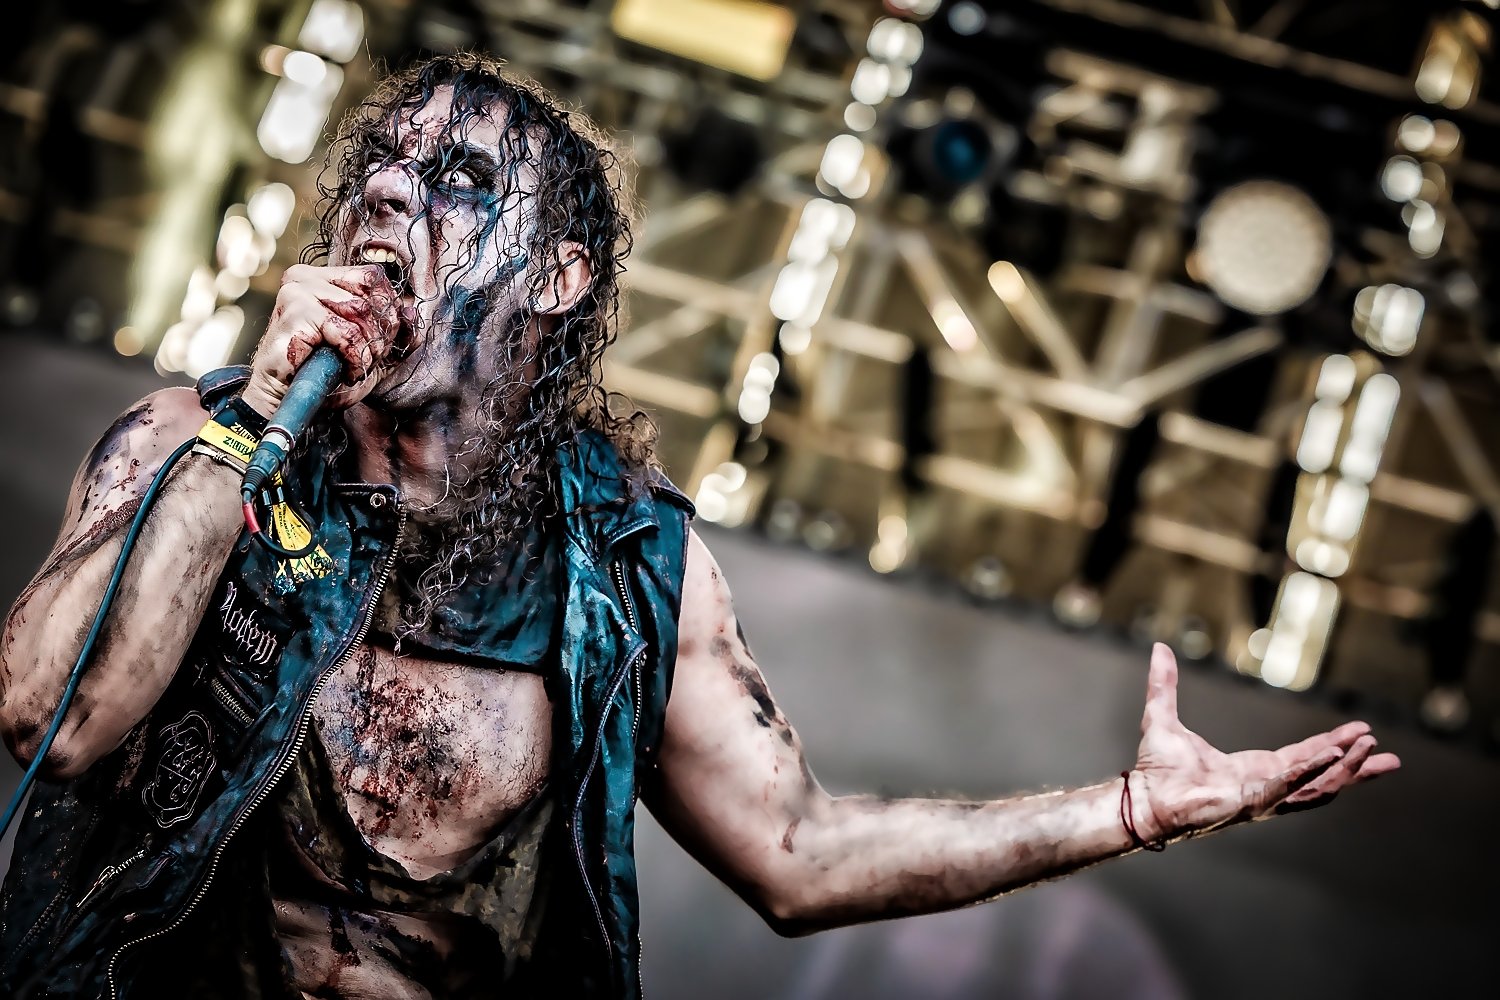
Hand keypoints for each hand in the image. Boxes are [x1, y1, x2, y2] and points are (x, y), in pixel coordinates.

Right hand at [242, 263, 412, 417]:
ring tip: (356, 365)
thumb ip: (395, 331)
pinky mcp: (294, 312)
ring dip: (368, 348)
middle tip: (369, 357)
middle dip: (380, 334)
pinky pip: (346, 332)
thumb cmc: (324, 372)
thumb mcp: (369, 350)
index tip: (383, 339)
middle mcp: (305, 278)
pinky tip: (346, 371)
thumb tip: (413, 311)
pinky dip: (354, 357)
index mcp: (320, 277)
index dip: (388, 309)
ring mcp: (297, 292)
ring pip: (360, 313)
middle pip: (369, 297)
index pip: (372, 276)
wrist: (286, 398)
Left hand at [1128, 643, 1400, 842]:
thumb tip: (1159, 647)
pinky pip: (1290, 784)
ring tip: (1372, 749)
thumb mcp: (1162, 716)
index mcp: (1254, 771)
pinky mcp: (1252, 801)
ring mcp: (1262, 798)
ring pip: (1316, 785)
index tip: (1361, 734)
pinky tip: (1333, 753)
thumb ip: (1164, 684)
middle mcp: (1264, 787)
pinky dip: (1312, 769)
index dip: (1333, 746)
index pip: (1305, 757)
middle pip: (1323, 777)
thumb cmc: (1155, 769)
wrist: (1143, 798)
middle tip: (1390, 757)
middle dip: (1356, 766)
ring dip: (1345, 767)